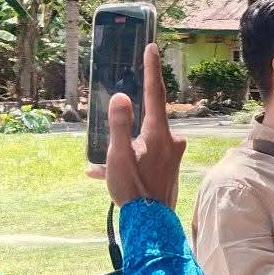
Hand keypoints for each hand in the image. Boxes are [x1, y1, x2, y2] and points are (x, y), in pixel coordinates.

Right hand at [92, 44, 185, 208]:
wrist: (151, 227)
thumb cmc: (133, 191)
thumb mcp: (119, 157)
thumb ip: (119, 125)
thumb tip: (121, 96)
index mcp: (160, 134)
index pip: (155, 94)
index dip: (151, 69)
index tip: (152, 47)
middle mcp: (172, 140)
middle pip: (147, 120)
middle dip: (127, 129)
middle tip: (113, 148)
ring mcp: (172, 154)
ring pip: (142, 141)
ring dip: (122, 149)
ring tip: (100, 166)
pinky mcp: (170, 167)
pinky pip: (145, 156)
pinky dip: (128, 161)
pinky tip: (105, 174)